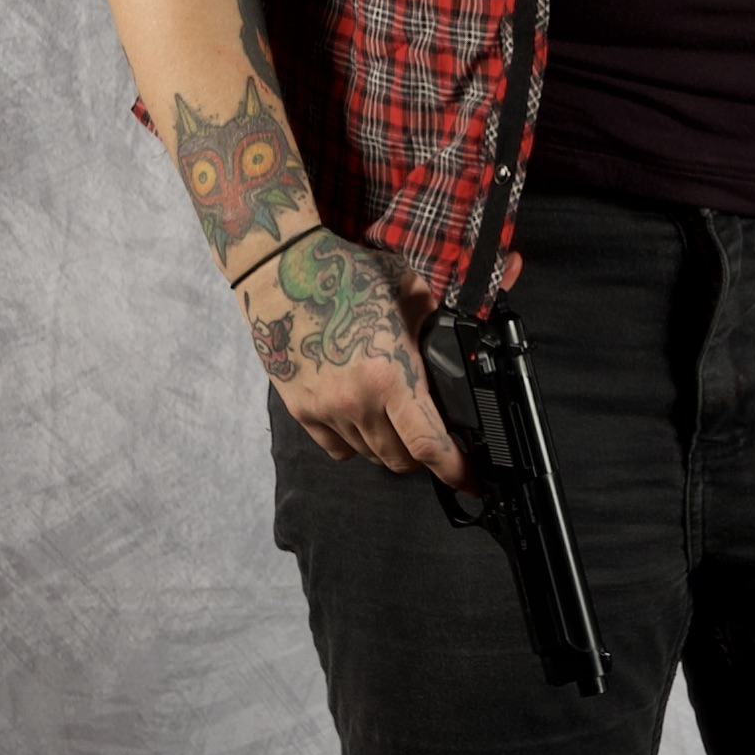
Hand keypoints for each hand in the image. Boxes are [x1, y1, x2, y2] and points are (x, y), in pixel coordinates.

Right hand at [242, 231, 469, 481]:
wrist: (281, 271)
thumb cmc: (346, 273)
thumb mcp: (407, 288)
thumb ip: (436, 321)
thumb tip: (465, 335)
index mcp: (390, 375)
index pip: (429, 444)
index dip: (456, 472)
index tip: (472, 483)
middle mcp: (358, 402)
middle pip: (400, 459)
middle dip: (422, 456)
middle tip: (430, 437)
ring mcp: (326, 410)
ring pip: (370, 455)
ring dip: (389, 447)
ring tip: (394, 419)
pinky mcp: (301, 411)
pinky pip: (338, 450)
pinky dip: (356, 444)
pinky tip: (362, 420)